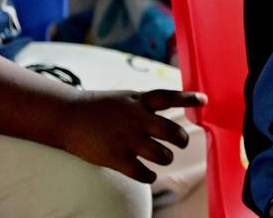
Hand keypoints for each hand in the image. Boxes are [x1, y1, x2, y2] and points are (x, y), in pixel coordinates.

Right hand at [59, 88, 205, 182]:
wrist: (68, 116)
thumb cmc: (99, 107)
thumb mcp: (126, 97)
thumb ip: (147, 104)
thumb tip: (169, 109)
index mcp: (140, 101)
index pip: (170, 97)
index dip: (188, 98)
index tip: (204, 100)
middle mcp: (137, 119)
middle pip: (173, 132)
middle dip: (181, 140)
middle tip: (180, 143)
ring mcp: (127, 139)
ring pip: (162, 155)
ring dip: (166, 158)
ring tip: (162, 158)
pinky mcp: (116, 157)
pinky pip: (143, 173)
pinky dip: (150, 175)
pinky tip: (148, 173)